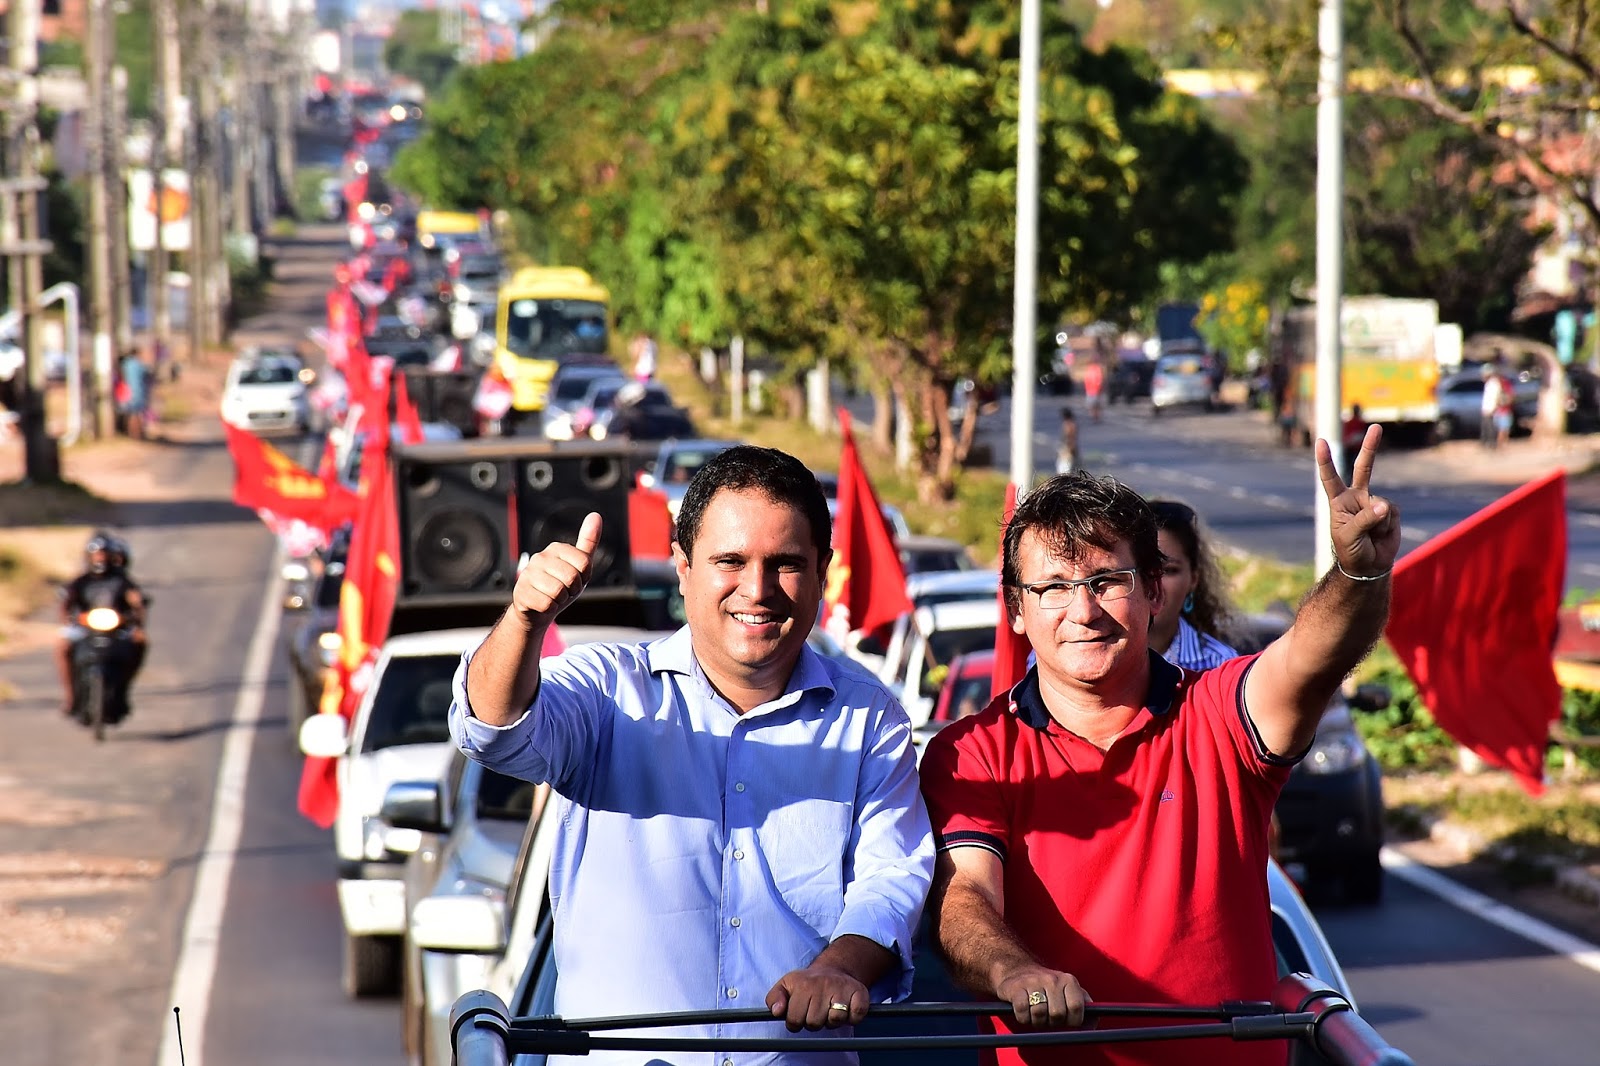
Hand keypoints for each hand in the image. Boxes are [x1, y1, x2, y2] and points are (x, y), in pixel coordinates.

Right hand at [510, 513, 601, 632]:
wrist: (536, 609)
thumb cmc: (560, 585)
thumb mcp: (578, 565)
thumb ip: (588, 541)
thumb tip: (596, 515)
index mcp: (556, 548)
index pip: (584, 563)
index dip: (584, 577)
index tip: (574, 579)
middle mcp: (540, 557)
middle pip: (572, 577)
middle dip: (572, 590)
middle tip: (563, 590)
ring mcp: (528, 573)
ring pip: (559, 592)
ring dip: (560, 600)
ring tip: (552, 596)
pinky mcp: (521, 592)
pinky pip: (547, 604)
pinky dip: (549, 608)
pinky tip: (542, 603)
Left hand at [766, 965, 868, 1031]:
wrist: (835, 968)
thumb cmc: (807, 982)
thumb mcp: (785, 985)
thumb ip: (774, 998)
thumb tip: (777, 1012)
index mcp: (803, 985)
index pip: (795, 1020)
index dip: (796, 1022)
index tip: (800, 1014)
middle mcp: (823, 984)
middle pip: (814, 1023)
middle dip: (814, 1022)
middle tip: (816, 1011)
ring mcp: (842, 988)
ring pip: (835, 1020)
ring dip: (833, 1020)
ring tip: (830, 1009)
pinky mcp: (860, 992)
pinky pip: (856, 1016)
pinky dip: (853, 1018)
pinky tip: (846, 1009)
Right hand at [995, 964, 1088, 1028]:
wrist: (1017, 969)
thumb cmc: (1048, 986)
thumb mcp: (1069, 989)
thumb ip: (1084, 1004)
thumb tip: (1093, 1023)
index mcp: (1069, 980)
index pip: (1076, 1007)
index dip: (1072, 1020)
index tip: (1067, 1020)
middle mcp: (1052, 979)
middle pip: (1057, 1014)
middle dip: (1053, 1022)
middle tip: (1049, 1017)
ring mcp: (1033, 982)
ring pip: (1039, 1014)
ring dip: (1037, 1021)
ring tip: (1036, 1015)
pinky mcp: (1016, 988)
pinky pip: (1023, 1012)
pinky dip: (1023, 1018)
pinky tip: (1025, 1012)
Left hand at [1316, 424, 1399, 577]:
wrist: (1369, 565)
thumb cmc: (1351, 550)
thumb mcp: (1349, 536)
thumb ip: (1364, 519)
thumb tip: (1384, 506)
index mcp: (1339, 501)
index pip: (1330, 477)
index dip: (1326, 460)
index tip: (1320, 441)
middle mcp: (1356, 497)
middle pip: (1364, 468)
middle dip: (1370, 447)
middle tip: (1376, 427)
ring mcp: (1374, 503)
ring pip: (1380, 505)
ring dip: (1377, 523)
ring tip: (1370, 536)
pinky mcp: (1391, 512)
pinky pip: (1392, 514)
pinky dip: (1388, 526)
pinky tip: (1381, 534)